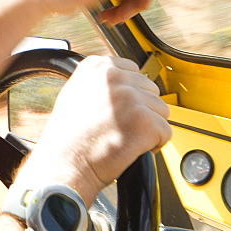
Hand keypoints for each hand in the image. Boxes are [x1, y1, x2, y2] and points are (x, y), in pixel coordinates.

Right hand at [14, 56, 171, 202]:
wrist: (65, 163)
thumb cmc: (68, 137)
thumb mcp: (76, 94)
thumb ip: (101, 83)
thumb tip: (125, 83)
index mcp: (97, 67)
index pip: (134, 72)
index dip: (130, 97)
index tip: (118, 111)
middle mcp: (114, 77)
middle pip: (151, 91)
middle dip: (141, 111)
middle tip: (118, 127)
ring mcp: (130, 98)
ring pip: (161, 112)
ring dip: (147, 128)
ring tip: (122, 137)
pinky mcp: (143, 121)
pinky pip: (165, 132)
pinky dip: (153, 145)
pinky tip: (130, 147)